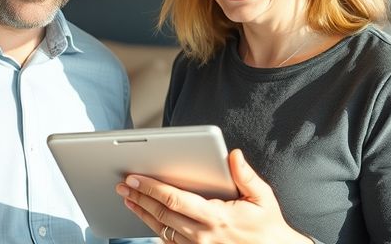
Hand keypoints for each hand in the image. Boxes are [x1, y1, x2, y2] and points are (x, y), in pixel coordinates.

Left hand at [114, 149, 311, 243]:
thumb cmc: (268, 225)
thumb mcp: (263, 198)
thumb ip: (246, 176)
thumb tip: (234, 155)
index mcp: (216, 218)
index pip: (175, 199)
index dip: (151, 188)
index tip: (134, 178)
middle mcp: (203, 236)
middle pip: (162, 214)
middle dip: (140, 197)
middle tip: (122, 184)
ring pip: (161, 230)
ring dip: (142, 213)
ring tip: (128, 199)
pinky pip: (170, 242)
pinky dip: (154, 229)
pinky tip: (146, 217)